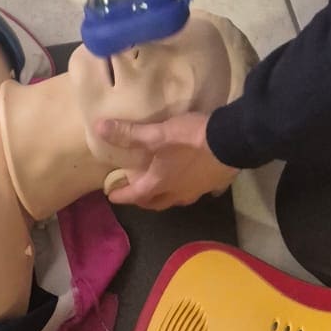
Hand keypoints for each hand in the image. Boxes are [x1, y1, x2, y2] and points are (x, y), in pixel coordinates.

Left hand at [95, 113, 236, 209]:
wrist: (231, 141)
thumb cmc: (190, 139)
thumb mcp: (157, 133)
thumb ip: (129, 133)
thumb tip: (99, 128)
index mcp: (160, 184)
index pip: (134, 195)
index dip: (121, 196)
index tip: (111, 196)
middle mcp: (177, 193)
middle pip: (155, 202)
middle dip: (143, 199)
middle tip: (134, 192)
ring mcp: (197, 191)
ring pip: (176, 198)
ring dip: (164, 194)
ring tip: (160, 184)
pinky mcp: (213, 184)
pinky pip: (196, 190)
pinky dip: (188, 187)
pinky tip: (191, 178)